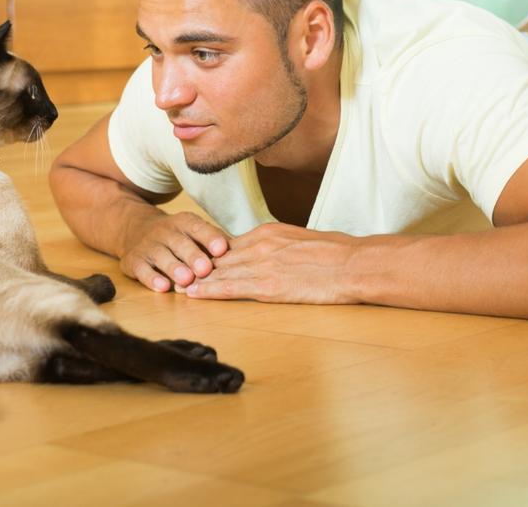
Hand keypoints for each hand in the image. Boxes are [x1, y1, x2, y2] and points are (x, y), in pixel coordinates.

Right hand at [120, 212, 228, 291]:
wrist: (135, 229)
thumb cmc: (178, 237)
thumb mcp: (194, 232)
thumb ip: (215, 242)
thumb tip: (243, 253)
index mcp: (185, 223)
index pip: (199, 228)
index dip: (210, 238)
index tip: (222, 249)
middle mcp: (166, 232)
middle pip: (180, 243)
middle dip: (193, 256)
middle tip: (205, 269)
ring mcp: (149, 246)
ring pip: (162, 256)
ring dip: (174, 268)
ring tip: (186, 280)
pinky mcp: (134, 261)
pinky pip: (142, 270)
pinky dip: (151, 279)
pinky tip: (162, 287)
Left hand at [185, 223, 359, 304]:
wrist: (354, 264)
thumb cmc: (337, 254)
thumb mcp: (303, 240)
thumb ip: (281, 247)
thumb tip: (274, 256)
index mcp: (269, 232)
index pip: (231, 244)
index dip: (211, 255)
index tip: (196, 262)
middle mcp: (260, 245)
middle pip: (219, 257)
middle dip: (196, 266)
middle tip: (174, 272)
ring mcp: (262, 265)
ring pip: (219, 272)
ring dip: (195, 280)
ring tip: (175, 285)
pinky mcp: (268, 286)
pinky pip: (231, 288)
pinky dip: (209, 291)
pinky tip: (194, 295)